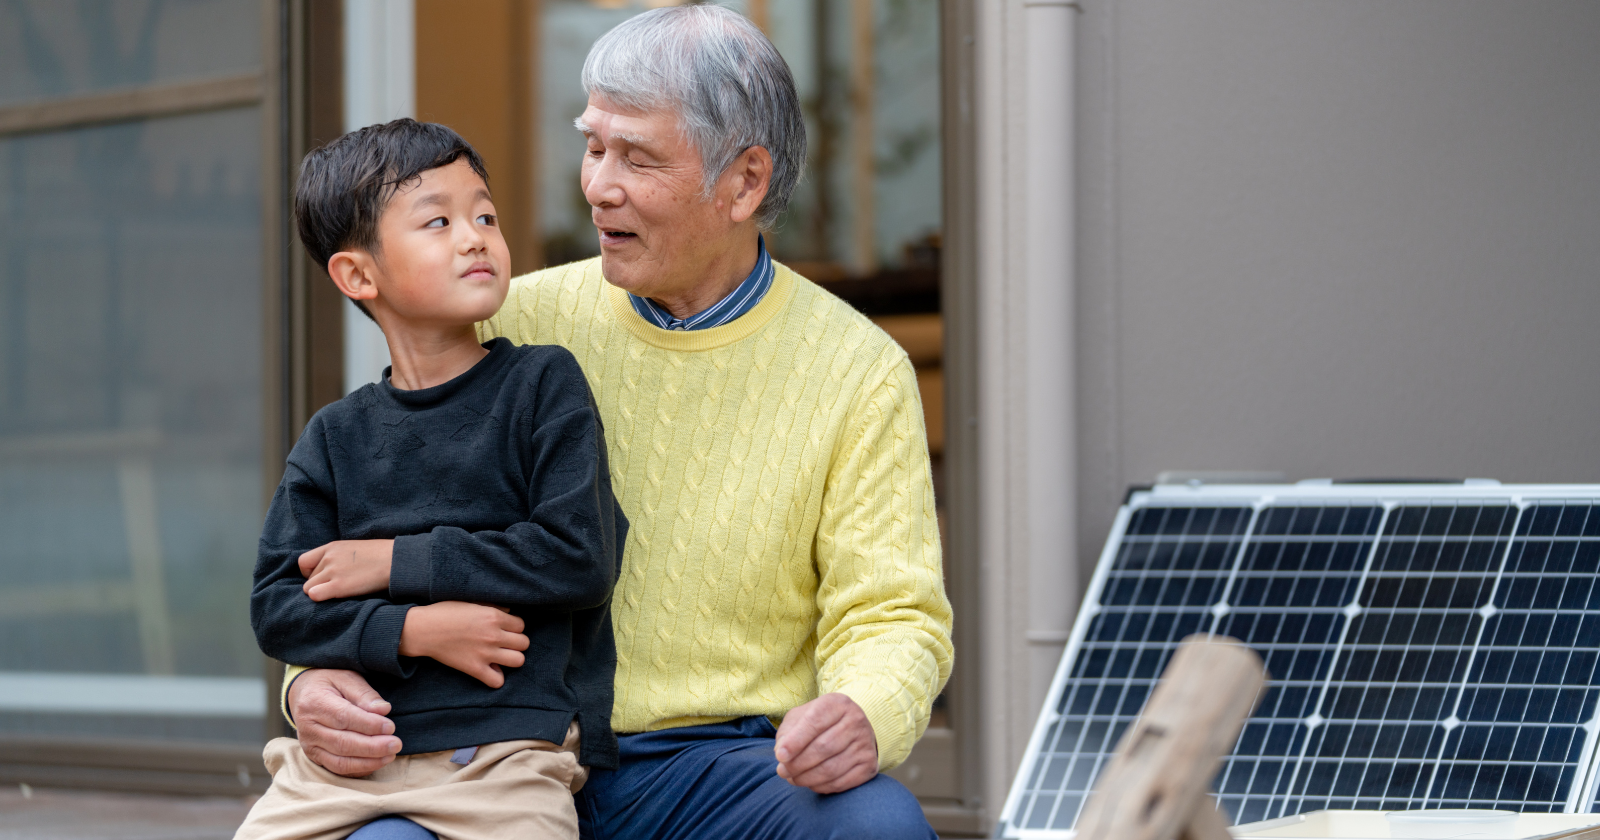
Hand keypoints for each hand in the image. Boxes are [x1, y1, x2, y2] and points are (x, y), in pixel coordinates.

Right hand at [287, 669, 401, 776]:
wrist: (303, 693)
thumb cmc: (329, 683)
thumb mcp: (346, 678)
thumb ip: (364, 694)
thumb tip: (383, 710)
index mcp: (314, 702)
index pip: (344, 718)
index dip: (369, 725)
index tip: (390, 727)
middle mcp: (308, 728)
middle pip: (342, 743)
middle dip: (372, 747)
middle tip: (395, 744)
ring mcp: (310, 745)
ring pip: (339, 761)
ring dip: (368, 762)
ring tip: (390, 755)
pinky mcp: (315, 757)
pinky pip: (337, 769)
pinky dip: (358, 769)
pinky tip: (377, 763)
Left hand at [299, 539, 394, 600]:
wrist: (396, 560)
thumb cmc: (382, 556)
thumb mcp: (355, 549)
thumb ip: (339, 557)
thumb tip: (332, 570)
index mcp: (331, 547)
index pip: (304, 561)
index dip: (310, 573)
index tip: (323, 578)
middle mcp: (328, 558)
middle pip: (308, 578)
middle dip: (319, 585)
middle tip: (336, 587)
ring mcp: (332, 571)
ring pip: (309, 589)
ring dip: (320, 593)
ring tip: (338, 594)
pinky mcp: (338, 586)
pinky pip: (314, 595)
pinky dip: (320, 599)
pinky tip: (334, 598)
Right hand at [400, 601, 528, 687]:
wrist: (424, 629)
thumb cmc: (445, 612)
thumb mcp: (472, 602)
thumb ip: (494, 607)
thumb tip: (509, 613)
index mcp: (493, 616)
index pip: (521, 625)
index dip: (514, 627)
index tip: (504, 629)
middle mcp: (493, 635)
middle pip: (524, 643)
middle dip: (516, 642)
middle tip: (504, 642)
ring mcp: (485, 654)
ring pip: (518, 660)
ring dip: (512, 658)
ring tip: (501, 656)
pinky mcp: (474, 669)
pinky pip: (497, 681)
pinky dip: (496, 677)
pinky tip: (490, 669)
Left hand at [773, 693, 878, 793]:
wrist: (852, 730)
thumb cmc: (819, 724)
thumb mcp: (801, 718)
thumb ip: (788, 733)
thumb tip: (783, 756)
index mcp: (837, 703)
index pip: (815, 722)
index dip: (795, 741)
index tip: (780, 756)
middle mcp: (856, 720)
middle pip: (823, 748)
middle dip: (797, 764)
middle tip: (782, 771)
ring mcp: (865, 744)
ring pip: (831, 769)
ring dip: (806, 779)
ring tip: (793, 778)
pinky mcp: (869, 766)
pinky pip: (841, 783)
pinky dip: (821, 787)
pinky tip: (811, 783)